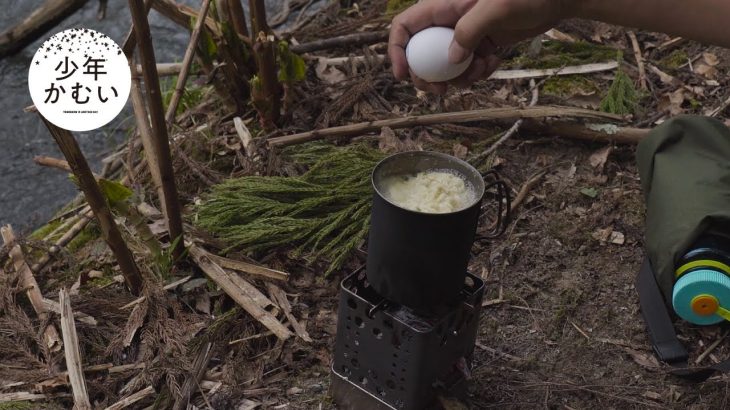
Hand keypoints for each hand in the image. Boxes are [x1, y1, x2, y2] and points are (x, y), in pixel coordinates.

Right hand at [388, 0, 571, 92]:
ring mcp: (467, 33)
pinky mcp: (483, 43)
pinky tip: (494, 63)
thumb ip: (469, 32)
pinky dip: (478, 72)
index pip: (405, 26)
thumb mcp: (495, 9)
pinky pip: (469, 66)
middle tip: (440, 92)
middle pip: (421, 52)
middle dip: (427, 75)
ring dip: (459, 77)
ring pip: (446, 64)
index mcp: (444, 5)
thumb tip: (451, 61)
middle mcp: (450, 20)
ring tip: (479, 73)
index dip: (397, 50)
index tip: (403, 75)